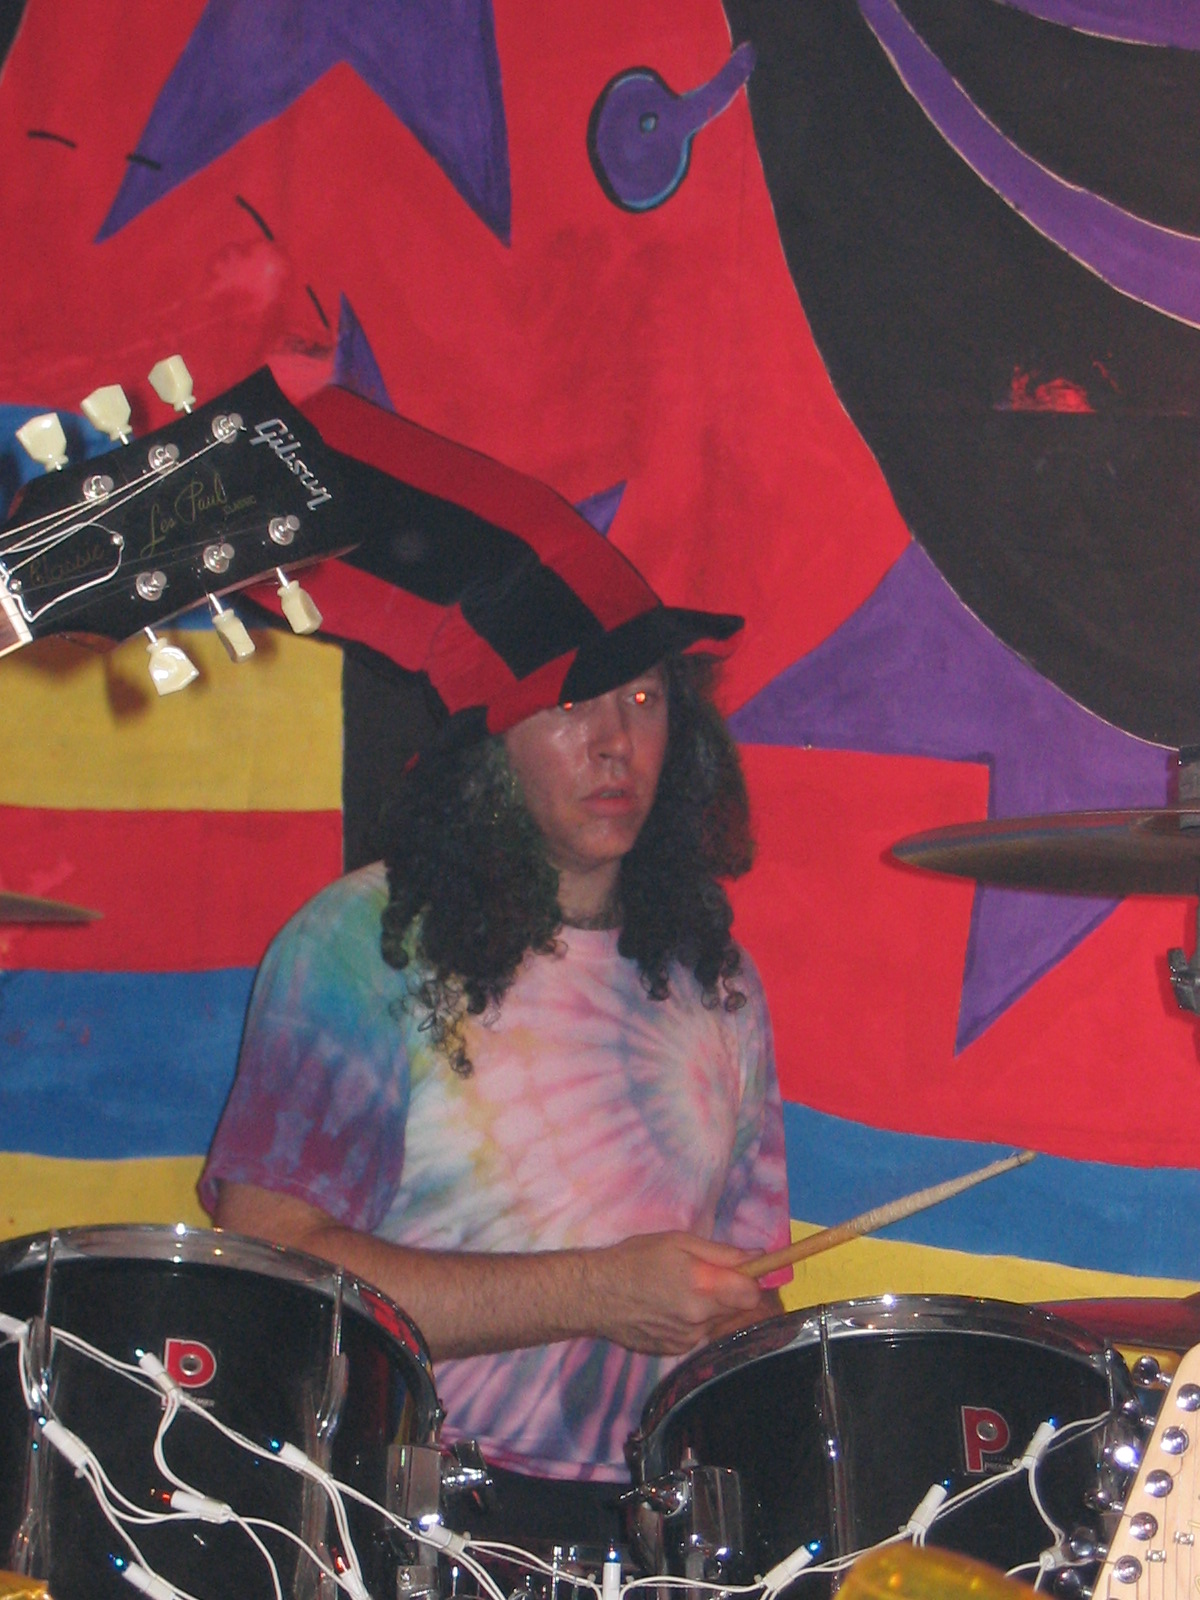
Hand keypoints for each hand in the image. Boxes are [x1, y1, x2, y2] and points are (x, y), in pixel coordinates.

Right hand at [586, 1231, 775, 1354]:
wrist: (593, 1295)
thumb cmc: (634, 1259)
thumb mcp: (677, 1242)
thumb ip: (722, 1253)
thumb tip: (758, 1257)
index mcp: (702, 1288)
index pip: (752, 1295)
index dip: (751, 1281)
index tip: (741, 1270)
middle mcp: (699, 1320)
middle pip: (736, 1310)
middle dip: (728, 1293)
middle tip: (703, 1275)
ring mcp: (687, 1340)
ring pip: (715, 1323)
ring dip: (708, 1307)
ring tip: (679, 1290)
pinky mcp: (674, 1351)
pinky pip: (696, 1334)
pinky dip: (691, 1320)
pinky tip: (667, 1307)